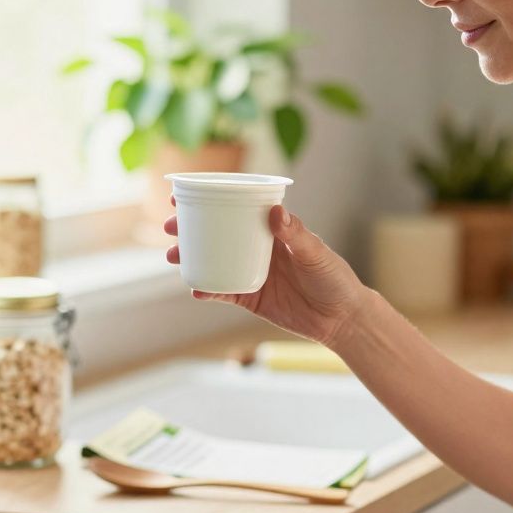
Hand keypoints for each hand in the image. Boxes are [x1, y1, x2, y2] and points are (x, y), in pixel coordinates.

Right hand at [164, 196, 370, 346]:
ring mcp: (251, 272)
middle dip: (190, 228)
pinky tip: (194, 288)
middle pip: (217, 233)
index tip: (184, 193)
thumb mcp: (316, 253)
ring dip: (191, 258)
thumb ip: (295, 234)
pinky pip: (222, 291)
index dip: (211, 199)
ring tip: (173, 257)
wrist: (342, 319)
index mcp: (271, 229)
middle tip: (170, 227)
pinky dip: (206, 289)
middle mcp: (257, 248)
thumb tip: (275, 212)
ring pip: (213, 261)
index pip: (237, 208)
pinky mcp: (251, 298)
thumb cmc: (335, 278)